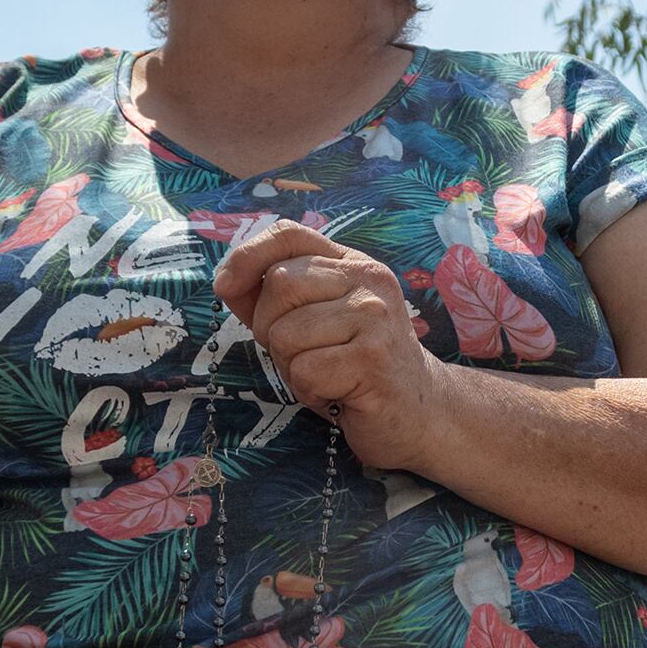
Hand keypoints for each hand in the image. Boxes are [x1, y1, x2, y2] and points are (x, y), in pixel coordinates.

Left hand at [213, 222, 441, 472]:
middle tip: (303, 354)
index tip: (224, 286)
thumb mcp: (316, 322)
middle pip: (279, 285)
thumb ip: (274, 299)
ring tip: (327, 375)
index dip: (247, 255)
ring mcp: (374, 318)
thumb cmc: (357, 368)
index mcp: (353, 265)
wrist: (422, 412)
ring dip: (292, 367)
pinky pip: (305, 372)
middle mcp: (368, 282)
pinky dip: (310, 391)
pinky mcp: (373, 360)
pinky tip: (338, 394)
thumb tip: (226, 281)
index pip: (289, 235)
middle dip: (271, 329)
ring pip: (285, 334)